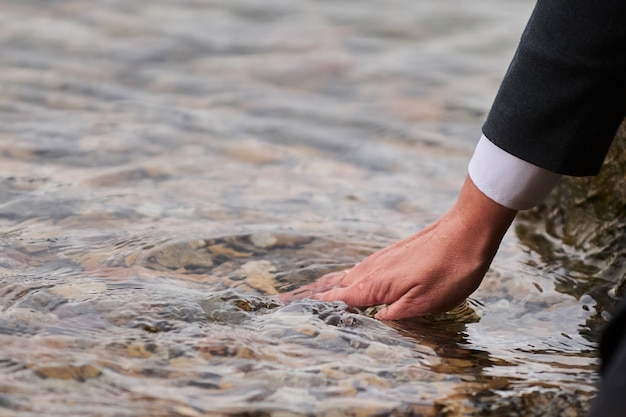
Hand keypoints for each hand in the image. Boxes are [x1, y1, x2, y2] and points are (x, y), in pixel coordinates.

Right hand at [280, 176, 516, 319]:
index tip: (283, 308)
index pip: (334, 299)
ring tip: (304, 294)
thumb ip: (395, 315)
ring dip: (321, 287)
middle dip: (306, 294)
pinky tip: (342, 283)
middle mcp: (370, 270)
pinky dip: (340, 279)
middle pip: (331, 285)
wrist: (467, 230)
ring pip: (342, 276)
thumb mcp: (426, 302)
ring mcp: (379, 261)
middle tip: (281, 301)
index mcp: (374, 284)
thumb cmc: (451, 268)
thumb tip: (374, 322)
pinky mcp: (390, 256)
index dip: (310, 306)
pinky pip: (355, 271)